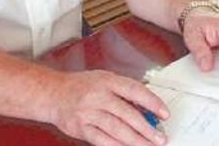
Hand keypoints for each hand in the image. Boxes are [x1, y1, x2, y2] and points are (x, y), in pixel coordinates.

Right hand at [47, 70, 168, 145]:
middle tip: (160, 137)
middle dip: (146, 128)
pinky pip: (101, 140)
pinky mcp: (81, 128)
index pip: (135, 90)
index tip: (164, 113)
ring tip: (149, 145)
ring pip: (116, 129)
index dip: (152, 102)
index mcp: (107, 81)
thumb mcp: (104, 79)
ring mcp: (88, 113)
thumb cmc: (81, 86)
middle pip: (127, 114)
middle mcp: (98, 96)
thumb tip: (147, 107)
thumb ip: (124, 91)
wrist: (53, 94)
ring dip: (135, 140)